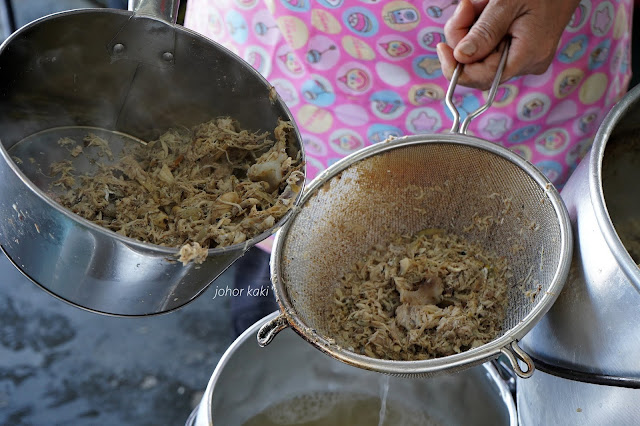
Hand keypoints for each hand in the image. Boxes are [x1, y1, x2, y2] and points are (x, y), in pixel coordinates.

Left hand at [436, 0, 581, 88]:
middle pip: (477, 66)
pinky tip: (486, 7)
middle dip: (462, 39)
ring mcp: (524, 58)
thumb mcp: (507, 3)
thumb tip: (460, 57)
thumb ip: (484, 32)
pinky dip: (481, 28)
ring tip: (481, 2)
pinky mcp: (519, 50)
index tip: (441, 47)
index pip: (481, 78)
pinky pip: (490, 46)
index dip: (456, 67)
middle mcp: (527, 64)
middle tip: (465, 8)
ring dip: (471, 27)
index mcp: (527, 57)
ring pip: (480, 54)